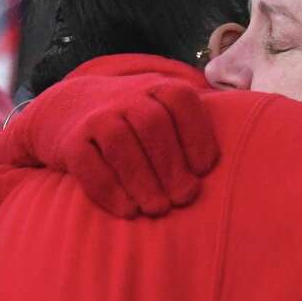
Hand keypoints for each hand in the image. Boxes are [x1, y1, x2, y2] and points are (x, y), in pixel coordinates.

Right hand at [0, 77, 218, 218]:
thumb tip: (234, 163)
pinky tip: (127, 211)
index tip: (204, 171)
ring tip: (157, 209)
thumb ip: (192, 127)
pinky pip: (89, 165)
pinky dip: (109, 191)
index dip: (197, 136)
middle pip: (153, 125)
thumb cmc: (133, 122)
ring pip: (121, 145)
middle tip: (182, 199)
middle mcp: (126, 97)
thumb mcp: (161, 108)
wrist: (67, 110)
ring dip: (142, 182)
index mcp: (157, 88)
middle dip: (171, 166)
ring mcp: (96, 116)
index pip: (181, 102)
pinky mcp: (70, 142)